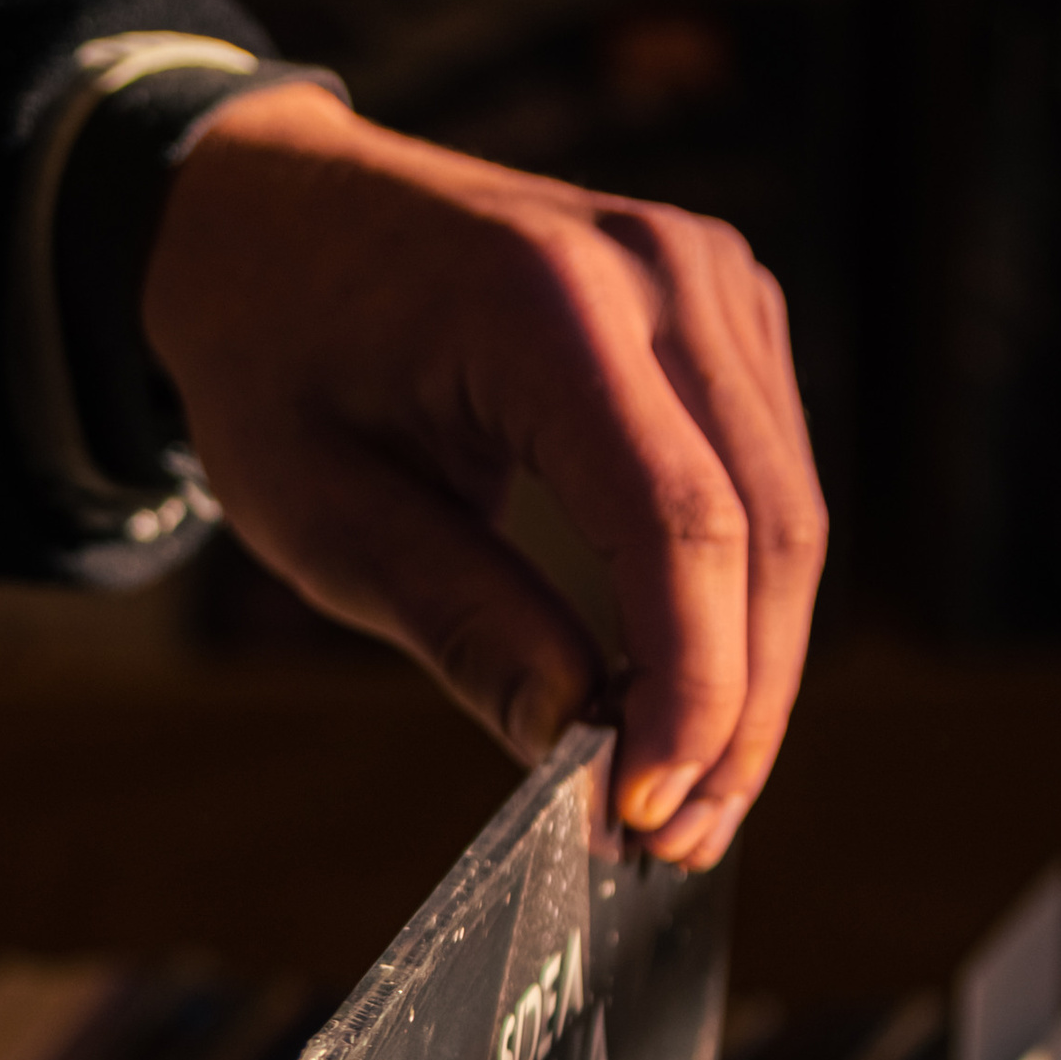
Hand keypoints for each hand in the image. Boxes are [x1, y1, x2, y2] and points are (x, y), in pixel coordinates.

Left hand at [142, 81, 825, 870]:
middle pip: (768, 528)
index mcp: (549, 302)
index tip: (648, 814)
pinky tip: (682, 697)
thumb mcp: (317, 513)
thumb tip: (570, 740)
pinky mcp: (724, 307)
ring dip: (752, 670)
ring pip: (791, 512)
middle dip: (737, 708)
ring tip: (683, 798)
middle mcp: (660, 266)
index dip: (690, 690)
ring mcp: (710, 273)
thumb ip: (454, 619)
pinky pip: (768, 477)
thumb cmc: (273, 359)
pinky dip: (740, 600)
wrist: (270, 215)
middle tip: (677, 844)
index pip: (680, 527)